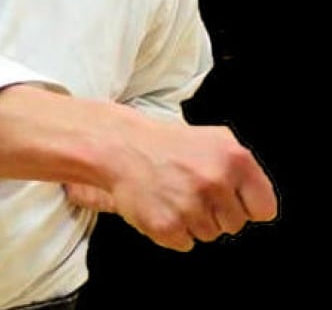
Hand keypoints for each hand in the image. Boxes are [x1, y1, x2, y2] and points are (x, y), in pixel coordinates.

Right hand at [88, 112, 277, 251]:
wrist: (122, 148)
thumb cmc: (172, 147)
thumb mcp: (216, 141)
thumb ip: (246, 171)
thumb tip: (264, 208)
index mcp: (235, 159)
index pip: (263, 209)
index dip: (245, 206)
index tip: (228, 197)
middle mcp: (215, 181)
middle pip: (235, 225)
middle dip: (216, 213)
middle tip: (192, 190)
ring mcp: (190, 205)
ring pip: (210, 235)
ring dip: (194, 221)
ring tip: (174, 194)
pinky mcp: (167, 225)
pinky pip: (185, 243)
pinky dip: (174, 230)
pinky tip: (162, 205)